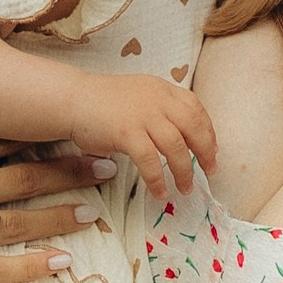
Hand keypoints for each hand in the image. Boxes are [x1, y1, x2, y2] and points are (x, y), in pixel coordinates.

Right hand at [0, 134, 96, 282]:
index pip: (1, 139)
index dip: (45, 137)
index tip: (80, 132)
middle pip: (20, 179)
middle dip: (69, 172)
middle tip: (107, 166)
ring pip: (13, 222)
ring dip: (58, 216)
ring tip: (95, 212)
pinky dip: (28, 264)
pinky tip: (61, 260)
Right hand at [62, 74, 216, 196]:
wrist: (71, 99)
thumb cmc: (101, 103)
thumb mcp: (138, 96)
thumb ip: (159, 109)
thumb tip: (181, 137)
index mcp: (161, 89)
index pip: (195, 107)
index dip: (208, 130)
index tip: (212, 149)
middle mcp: (156, 99)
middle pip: (194, 126)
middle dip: (206, 151)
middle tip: (210, 170)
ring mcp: (142, 115)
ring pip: (176, 146)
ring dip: (184, 171)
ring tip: (186, 188)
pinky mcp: (127, 133)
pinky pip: (150, 161)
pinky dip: (158, 180)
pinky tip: (160, 192)